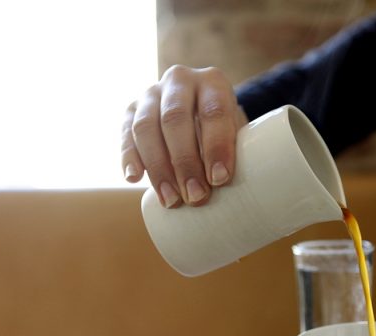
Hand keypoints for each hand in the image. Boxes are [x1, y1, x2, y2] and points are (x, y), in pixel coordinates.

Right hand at [121, 65, 247, 207]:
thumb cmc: (225, 132)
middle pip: (176, 119)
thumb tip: (249, 213)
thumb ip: (245, 158)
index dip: (216, 146)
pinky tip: (134, 178)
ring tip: (172, 200)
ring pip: (147, 127)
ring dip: (158, 167)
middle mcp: (180, 80)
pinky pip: (126, 134)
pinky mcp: (131, 110)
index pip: (214, 111)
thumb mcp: (239, 133)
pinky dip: (129, 157)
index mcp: (213, 82)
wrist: (198, 111)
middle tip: (196, 197)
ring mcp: (151, 93)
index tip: (220, 180)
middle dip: (185, 162)